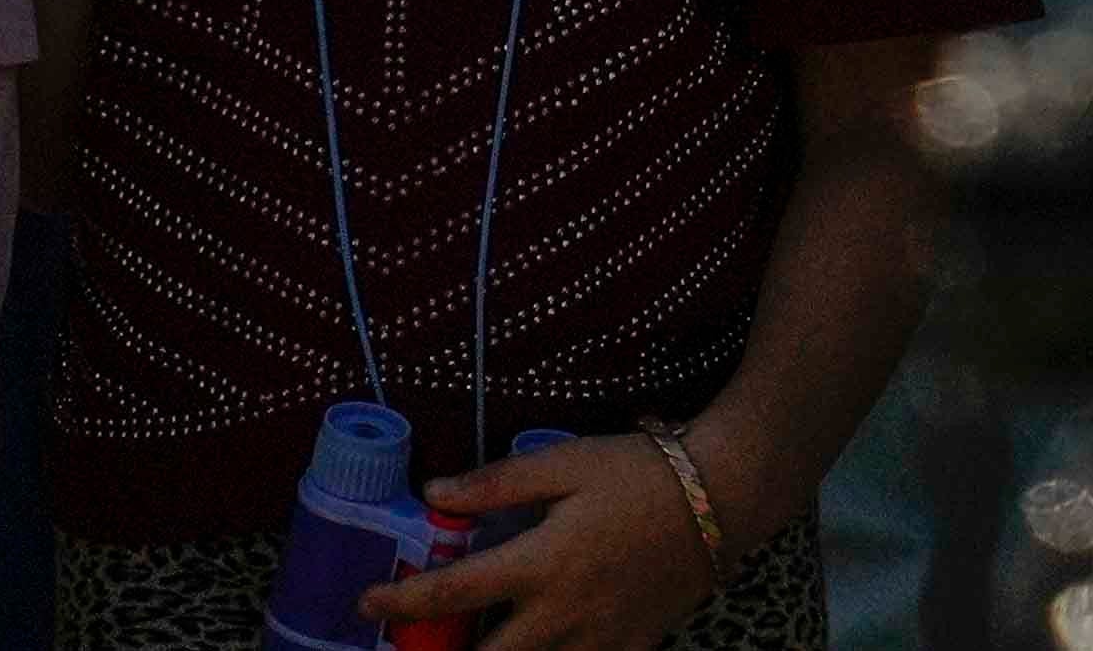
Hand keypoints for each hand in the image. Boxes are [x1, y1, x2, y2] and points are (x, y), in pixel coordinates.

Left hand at [382, 426, 732, 644]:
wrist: (726, 497)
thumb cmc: (643, 472)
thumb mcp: (567, 461)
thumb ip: (498, 482)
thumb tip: (435, 493)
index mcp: (541, 564)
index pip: (452, 594)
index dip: (400, 601)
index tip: (366, 601)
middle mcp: (562, 615)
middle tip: (417, 644)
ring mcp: (597, 640)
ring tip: (478, 641)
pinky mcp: (628, 648)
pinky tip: (541, 639)